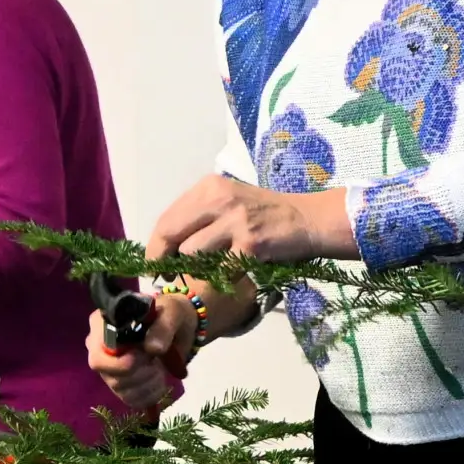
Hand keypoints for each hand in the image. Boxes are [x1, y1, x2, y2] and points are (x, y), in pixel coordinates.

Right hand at [86, 291, 194, 413]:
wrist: (180, 328)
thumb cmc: (170, 314)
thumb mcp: (172, 313)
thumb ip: (162, 328)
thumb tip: (153, 348)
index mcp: (103, 324)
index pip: (97, 352)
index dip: (118, 363)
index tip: (145, 357)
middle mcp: (99, 347)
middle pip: (107, 374)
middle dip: (137, 373)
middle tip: (156, 361)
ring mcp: (109, 368)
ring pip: (119, 388)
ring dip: (146, 383)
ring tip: (160, 369)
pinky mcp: (121, 383)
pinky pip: (129, 399)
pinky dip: (149, 395)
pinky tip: (159, 383)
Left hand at [148, 176, 347, 262]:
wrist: (308, 220)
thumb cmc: (266, 213)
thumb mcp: (230, 202)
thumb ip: (200, 216)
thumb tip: (167, 245)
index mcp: (210, 186)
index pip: (167, 217)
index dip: (155, 245)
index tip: (154, 264)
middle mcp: (219, 198)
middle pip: (171, 233)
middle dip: (162, 260)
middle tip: (165, 276)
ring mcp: (235, 220)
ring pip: (191, 252)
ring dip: (194, 268)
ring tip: (205, 273)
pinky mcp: (250, 243)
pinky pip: (219, 267)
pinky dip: (219, 276)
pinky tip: (228, 275)